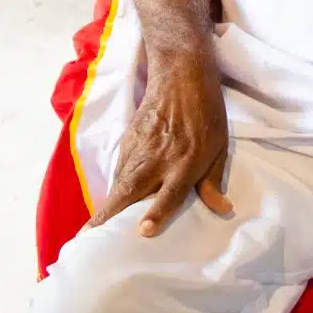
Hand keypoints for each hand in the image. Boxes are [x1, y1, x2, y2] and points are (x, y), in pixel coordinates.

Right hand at [89, 52, 233, 236]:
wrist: (180, 76)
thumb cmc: (206, 113)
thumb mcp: (219, 146)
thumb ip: (213, 180)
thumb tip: (221, 209)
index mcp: (185, 162)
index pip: (170, 192)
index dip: (157, 212)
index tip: (143, 230)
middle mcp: (159, 159)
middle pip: (130, 190)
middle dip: (110, 214)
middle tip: (91, 236)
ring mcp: (139, 148)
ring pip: (120, 182)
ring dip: (106, 204)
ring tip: (92, 229)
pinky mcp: (128, 140)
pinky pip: (119, 170)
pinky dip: (113, 188)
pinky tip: (109, 202)